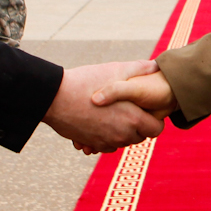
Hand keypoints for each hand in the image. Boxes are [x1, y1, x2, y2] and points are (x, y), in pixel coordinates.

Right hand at [43, 61, 163, 153]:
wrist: (54, 98)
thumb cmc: (86, 82)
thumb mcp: (115, 70)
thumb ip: (138, 69)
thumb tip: (155, 65)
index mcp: (133, 119)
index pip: (156, 129)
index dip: (153, 119)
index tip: (145, 108)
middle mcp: (121, 135)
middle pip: (140, 137)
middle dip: (137, 125)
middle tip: (128, 108)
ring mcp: (106, 142)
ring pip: (123, 142)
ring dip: (121, 131)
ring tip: (112, 112)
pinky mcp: (91, 144)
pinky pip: (106, 145)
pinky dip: (106, 136)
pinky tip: (99, 120)